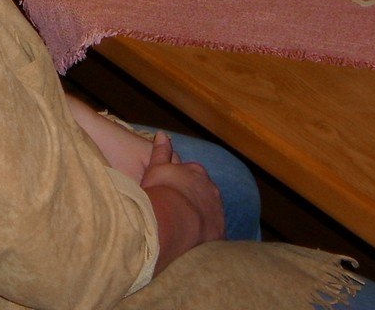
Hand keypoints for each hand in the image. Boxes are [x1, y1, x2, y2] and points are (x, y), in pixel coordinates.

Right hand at [139, 132, 223, 269]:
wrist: (173, 222)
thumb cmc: (161, 192)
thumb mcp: (156, 169)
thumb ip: (161, 151)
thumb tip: (163, 134)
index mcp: (196, 172)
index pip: (191, 173)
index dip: (180, 182)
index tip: (170, 190)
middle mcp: (211, 188)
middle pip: (202, 192)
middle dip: (192, 198)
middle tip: (176, 209)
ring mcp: (217, 210)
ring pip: (209, 211)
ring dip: (200, 216)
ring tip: (183, 227)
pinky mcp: (219, 230)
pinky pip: (213, 231)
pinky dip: (205, 234)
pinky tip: (193, 241)